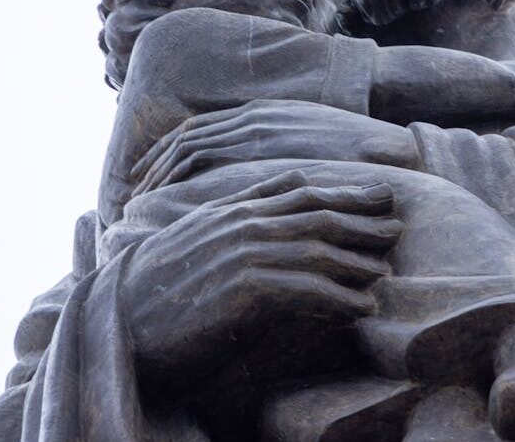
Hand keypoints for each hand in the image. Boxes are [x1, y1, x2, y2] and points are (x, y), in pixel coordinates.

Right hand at [122, 170, 399, 386]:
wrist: (118, 321)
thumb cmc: (159, 287)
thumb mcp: (198, 238)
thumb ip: (237, 216)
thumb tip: (277, 200)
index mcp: (234, 210)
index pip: (300, 192)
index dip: (343, 192)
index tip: (377, 195)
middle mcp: (244, 225)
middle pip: (317, 216)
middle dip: (361, 220)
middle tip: (396, 225)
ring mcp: (244, 254)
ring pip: (317, 251)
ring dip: (357, 261)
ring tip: (386, 271)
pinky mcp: (244, 289)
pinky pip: (306, 292)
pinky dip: (340, 299)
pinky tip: (364, 309)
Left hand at [131, 99, 420, 194]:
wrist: (386, 142)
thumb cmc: (356, 153)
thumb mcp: (312, 151)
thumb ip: (282, 160)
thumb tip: (260, 190)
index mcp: (260, 116)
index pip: (199, 132)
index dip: (167, 155)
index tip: (148, 179)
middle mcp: (252, 116)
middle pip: (186, 137)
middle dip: (154, 165)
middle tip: (131, 195)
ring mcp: (256, 126)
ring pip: (188, 145)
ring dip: (159, 171)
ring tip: (138, 202)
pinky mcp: (262, 143)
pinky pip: (207, 155)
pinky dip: (179, 175)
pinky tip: (164, 198)